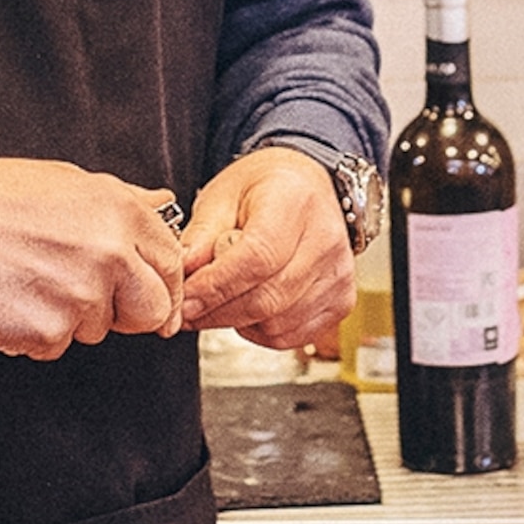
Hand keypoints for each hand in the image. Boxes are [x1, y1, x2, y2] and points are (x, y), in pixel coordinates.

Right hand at [0, 158, 182, 360]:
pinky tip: (17, 299)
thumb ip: (125, 200)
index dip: (164, 284)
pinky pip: (57, 345)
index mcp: (121, 215)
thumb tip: (161, 204)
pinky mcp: (48, 333)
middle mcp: (109, 256)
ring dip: (74, 317)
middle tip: (94, 298)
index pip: (171, 263)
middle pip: (152, 311)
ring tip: (36, 281)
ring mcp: (80, 298)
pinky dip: (38, 331)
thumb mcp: (71, 182)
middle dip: (129, 312)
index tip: (155, 296)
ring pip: (98, 330)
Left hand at [179, 147, 354, 349]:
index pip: (257, 258)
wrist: (308, 188)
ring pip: (277, 323)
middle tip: (187, 309)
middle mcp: (326, 239)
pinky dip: (260, 330)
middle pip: (267, 298)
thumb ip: (201, 234)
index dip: (216, 286)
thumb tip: (181, 274)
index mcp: (295, 202)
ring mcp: (339, 274)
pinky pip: (290, 335)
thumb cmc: (265, 189)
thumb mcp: (223, 195)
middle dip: (217, 311)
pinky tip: (248, 306)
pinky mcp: (341, 301)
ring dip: (236, 322)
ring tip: (219, 300)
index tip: (185, 299)